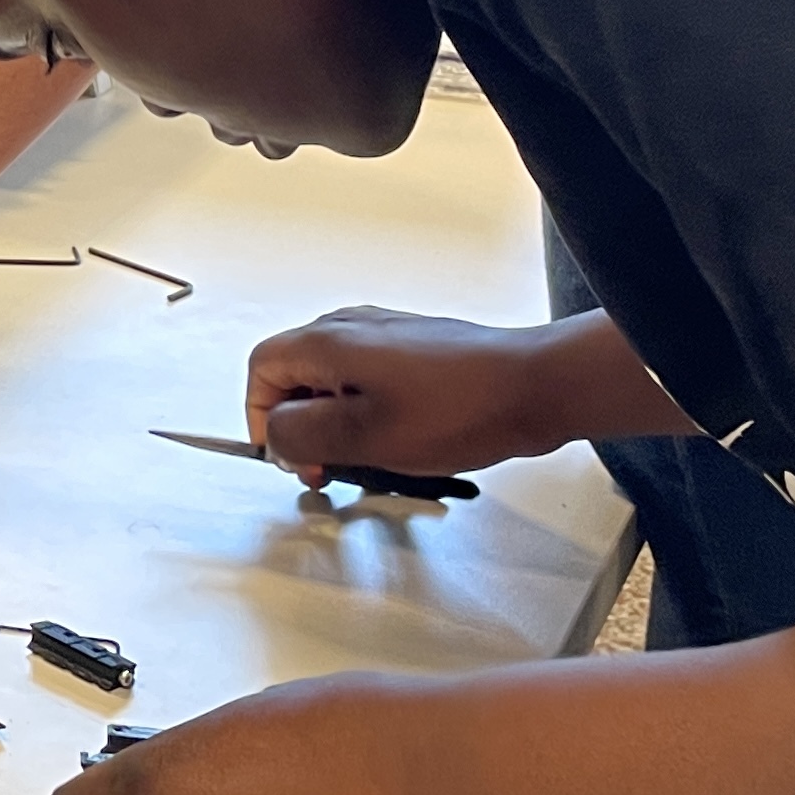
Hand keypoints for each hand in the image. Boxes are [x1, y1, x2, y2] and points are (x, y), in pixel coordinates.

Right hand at [242, 307, 558, 481]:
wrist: (533, 387)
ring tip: (366, 459)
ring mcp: (384, 334)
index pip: (261, 370)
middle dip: (301, 426)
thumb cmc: (461, 408)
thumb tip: (273, 435)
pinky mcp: (412, 349)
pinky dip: (366, 412)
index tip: (287, 456)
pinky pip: (366, 380)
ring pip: (332, 381)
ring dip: (335, 424)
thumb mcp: (366, 436)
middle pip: (294, 374)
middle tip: (326, 468)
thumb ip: (303, 436)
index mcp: (328, 341)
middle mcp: (350, 327)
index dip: (262, 419)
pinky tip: (397, 442)